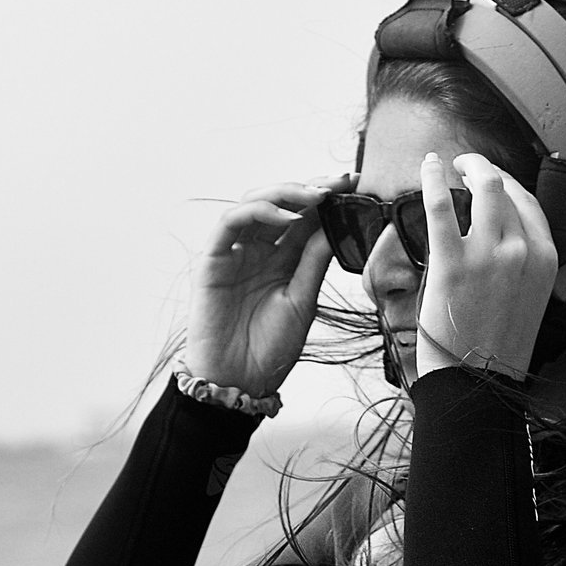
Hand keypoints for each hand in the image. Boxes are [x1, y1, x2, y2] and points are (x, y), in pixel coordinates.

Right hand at [183, 178, 339, 396]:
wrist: (239, 382)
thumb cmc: (269, 348)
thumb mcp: (304, 300)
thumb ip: (314, 260)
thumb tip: (337, 223)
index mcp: (281, 258)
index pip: (302, 216)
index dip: (325, 197)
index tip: (353, 184)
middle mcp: (257, 249)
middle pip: (278, 202)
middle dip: (308, 187)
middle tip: (337, 183)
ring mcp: (234, 251)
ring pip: (252, 202)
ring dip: (284, 193)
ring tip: (315, 197)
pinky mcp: (213, 259)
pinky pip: (229, 223)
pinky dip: (257, 212)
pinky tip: (286, 217)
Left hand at [412, 151, 555, 381]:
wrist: (479, 378)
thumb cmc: (498, 341)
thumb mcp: (530, 296)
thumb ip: (522, 261)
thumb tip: (503, 233)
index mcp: (546, 259)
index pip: (530, 202)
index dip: (508, 181)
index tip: (491, 175)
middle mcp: (523, 251)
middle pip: (507, 188)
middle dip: (485, 168)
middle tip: (466, 165)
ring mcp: (489, 255)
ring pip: (483, 186)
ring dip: (466, 166)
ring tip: (448, 164)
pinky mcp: (453, 261)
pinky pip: (441, 206)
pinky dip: (432, 179)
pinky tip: (428, 166)